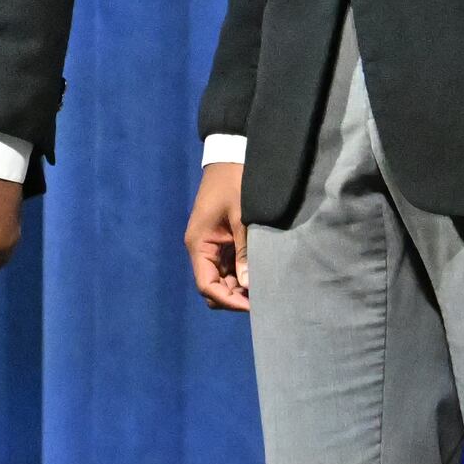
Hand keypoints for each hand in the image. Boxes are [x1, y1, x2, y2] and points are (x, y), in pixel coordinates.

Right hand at [185, 161, 249, 311]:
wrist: (230, 157)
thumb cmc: (234, 183)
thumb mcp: (242, 217)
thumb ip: (244, 251)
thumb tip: (248, 284)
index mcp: (199, 244)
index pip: (207, 285)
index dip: (227, 300)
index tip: (251, 305)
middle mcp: (201, 249)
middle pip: (212, 286)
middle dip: (233, 297)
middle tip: (261, 299)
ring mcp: (211, 246)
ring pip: (220, 279)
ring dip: (238, 288)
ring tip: (263, 289)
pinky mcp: (221, 241)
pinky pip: (227, 267)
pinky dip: (240, 275)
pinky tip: (258, 276)